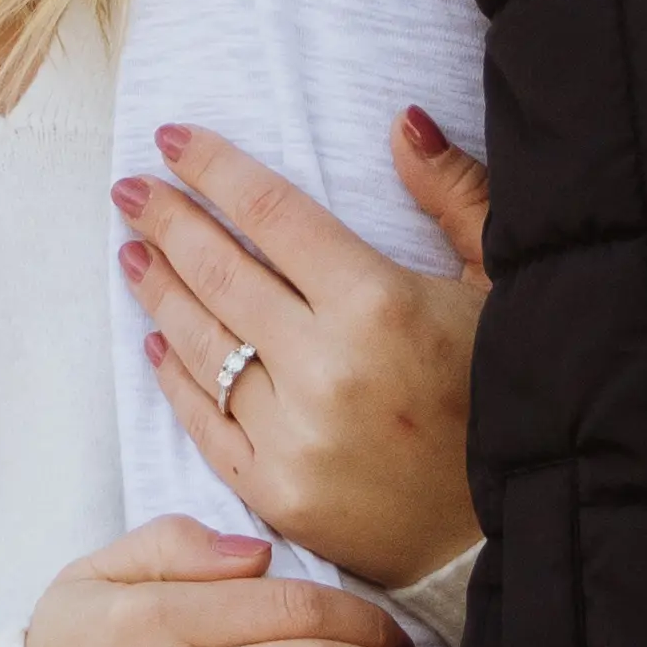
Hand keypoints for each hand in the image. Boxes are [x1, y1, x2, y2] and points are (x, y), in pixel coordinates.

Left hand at [115, 112, 488, 592]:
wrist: (515, 525)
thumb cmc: (510, 392)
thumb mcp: (501, 281)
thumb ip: (455, 194)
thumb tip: (401, 121)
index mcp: (379, 303)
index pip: (273, 213)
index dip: (215, 169)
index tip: (172, 138)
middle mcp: (326, 366)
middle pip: (221, 272)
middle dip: (168, 220)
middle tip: (131, 190)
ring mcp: (295, 436)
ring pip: (203, 345)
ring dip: (160, 291)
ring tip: (133, 252)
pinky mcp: (278, 493)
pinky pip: (206, 424)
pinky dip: (176, 379)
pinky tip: (157, 341)